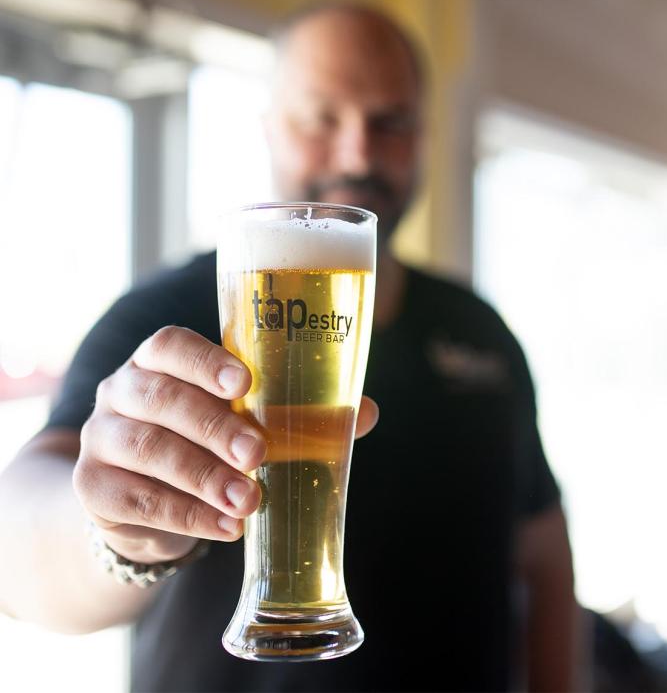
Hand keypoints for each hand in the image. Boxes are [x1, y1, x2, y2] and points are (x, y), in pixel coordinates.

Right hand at [72, 326, 378, 564]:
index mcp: (159, 362)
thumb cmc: (206, 443)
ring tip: (249, 499)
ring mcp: (102, 440)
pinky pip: (138, 502)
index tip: (244, 382)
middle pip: (160, 398)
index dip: (204, 361)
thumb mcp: (247, 422)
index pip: (169, 345)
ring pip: (148, 451)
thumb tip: (365, 412)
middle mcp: (122, 392)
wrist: (143, 500)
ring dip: (204, 477)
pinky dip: (188, 515)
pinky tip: (228, 525)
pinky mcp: (95, 490)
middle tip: (257, 454)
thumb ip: (301, 414)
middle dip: (214, 427)